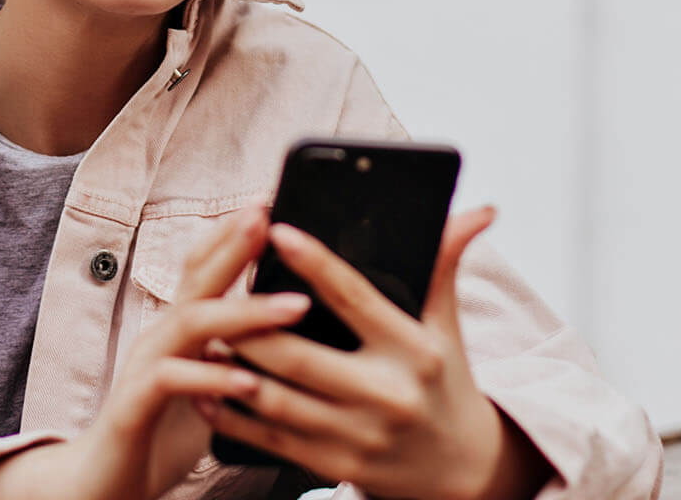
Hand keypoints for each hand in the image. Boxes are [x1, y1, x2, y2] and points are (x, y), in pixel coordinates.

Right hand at [0, 207, 307, 499]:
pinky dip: (213, 376)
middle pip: (195, 279)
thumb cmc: (157, 433)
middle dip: (233, 246)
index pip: (200, 268)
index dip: (230, 235)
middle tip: (267, 218)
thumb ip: (230, 351)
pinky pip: (171, 381)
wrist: (100, 483)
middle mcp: (157, 338)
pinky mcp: (134, 406)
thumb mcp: (203, 382)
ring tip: (293, 307)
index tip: (266, 204)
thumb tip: (280, 330)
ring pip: (190, 324)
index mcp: (176, 331)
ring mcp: (143, 369)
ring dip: (244, 312)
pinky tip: (249, 379)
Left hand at [202, 208, 552, 499]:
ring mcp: (358, 437)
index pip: (355, 298)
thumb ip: (444, 265)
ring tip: (202, 334)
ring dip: (230, 367)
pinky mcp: (334, 467)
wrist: (461, 471)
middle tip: (214, 290)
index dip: (314, 263)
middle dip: (249, 324)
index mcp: (412, 351)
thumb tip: (478, 210)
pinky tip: (205, 389)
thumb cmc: (443, 382)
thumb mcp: (444, 326)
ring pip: (276, 398)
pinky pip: (270, 439)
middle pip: (299, 355)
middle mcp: (386, 396)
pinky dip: (231, 415)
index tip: (276, 230)